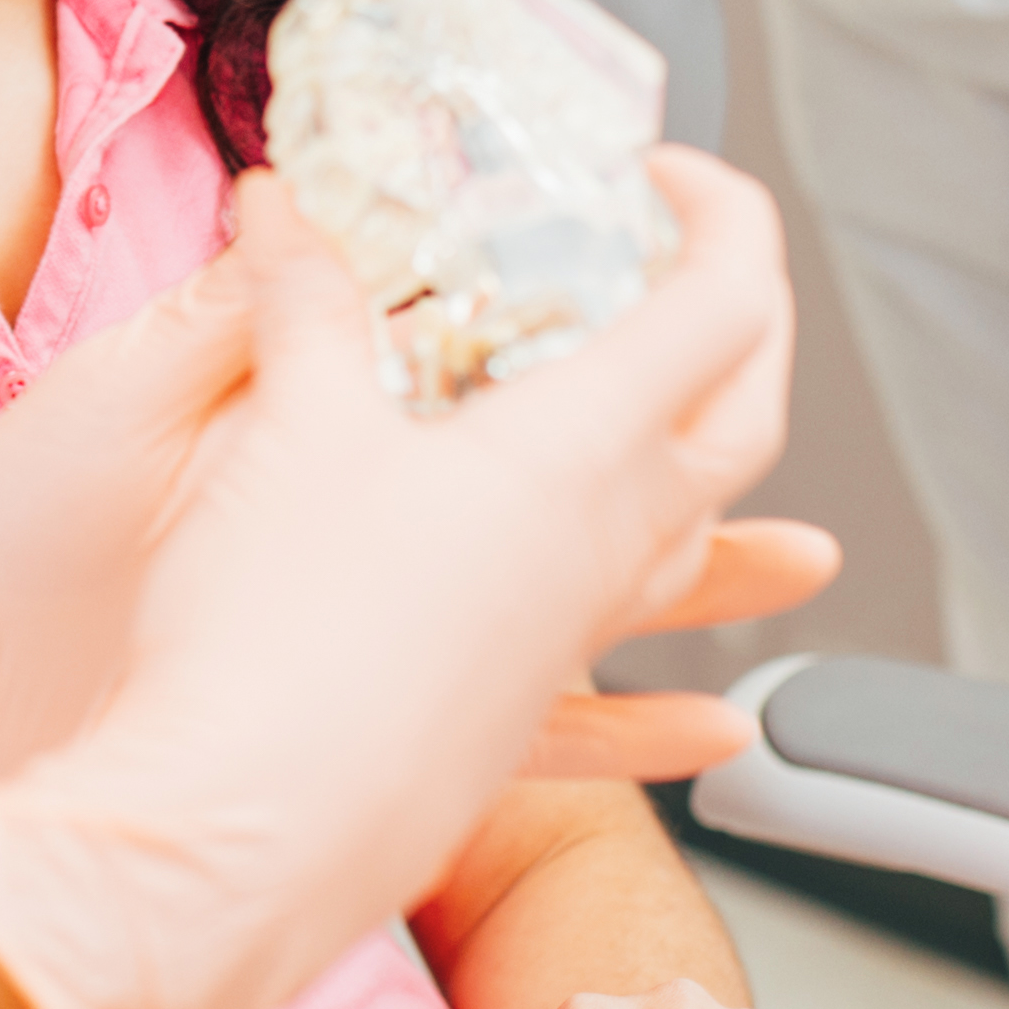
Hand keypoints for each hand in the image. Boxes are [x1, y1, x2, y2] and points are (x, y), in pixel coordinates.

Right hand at [0, 157, 799, 1008]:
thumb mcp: (280, 422)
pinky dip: (678, 700)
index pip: (717, 306)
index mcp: (571, 446)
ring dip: (733, 508)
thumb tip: (279, 213)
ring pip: (694, 558)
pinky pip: (627, 706)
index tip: (664, 179)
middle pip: (740, 422)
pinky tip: (719, 726)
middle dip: (748, 332)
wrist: (233, 829)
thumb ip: (297, 304)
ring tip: (774, 512)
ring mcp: (564, 642)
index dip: (721, 220)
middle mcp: (601, 545)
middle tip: (704, 276)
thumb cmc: (273, 623)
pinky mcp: (509, 726)